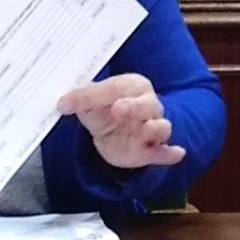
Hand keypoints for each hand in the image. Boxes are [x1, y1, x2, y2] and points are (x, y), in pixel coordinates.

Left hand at [57, 73, 185, 170]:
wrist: (111, 131)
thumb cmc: (105, 109)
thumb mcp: (89, 103)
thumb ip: (80, 100)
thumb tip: (63, 103)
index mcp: (132, 86)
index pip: (115, 87)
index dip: (94, 94)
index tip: (70, 103)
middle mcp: (147, 104)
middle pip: (147, 104)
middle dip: (134, 107)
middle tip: (117, 110)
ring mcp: (151, 128)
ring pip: (161, 126)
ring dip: (154, 129)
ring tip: (146, 131)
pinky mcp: (151, 150)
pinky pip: (165, 151)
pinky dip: (171, 152)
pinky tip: (176, 153)